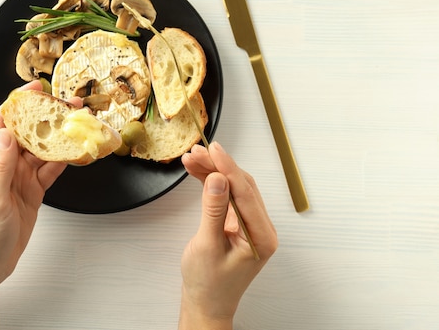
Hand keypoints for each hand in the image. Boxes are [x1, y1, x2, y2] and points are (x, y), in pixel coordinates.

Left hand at [0, 81, 68, 286]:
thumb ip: (0, 166)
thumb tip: (6, 132)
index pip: (2, 122)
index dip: (19, 102)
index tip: (37, 88)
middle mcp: (4, 164)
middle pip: (27, 132)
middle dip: (47, 117)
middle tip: (71, 106)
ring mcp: (19, 177)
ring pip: (42, 149)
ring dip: (59, 137)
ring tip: (80, 124)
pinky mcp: (32, 190)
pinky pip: (49, 170)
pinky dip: (63, 161)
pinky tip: (77, 152)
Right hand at [178, 142, 277, 328]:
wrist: (205, 305)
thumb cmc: (208, 284)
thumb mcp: (207, 246)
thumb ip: (214, 210)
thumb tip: (218, 179)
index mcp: (262, 236)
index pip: (246, 192)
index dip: (228, 168)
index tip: (214, 149)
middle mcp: (261, 228)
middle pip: (241, 186)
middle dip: (219, 166)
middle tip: (196, 152)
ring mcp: (250, 226)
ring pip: (233, 188)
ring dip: (213, 172)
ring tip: (191, 159)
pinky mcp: (237, 225)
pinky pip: (227, 197)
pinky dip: (212, 184)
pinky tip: (197, 172)